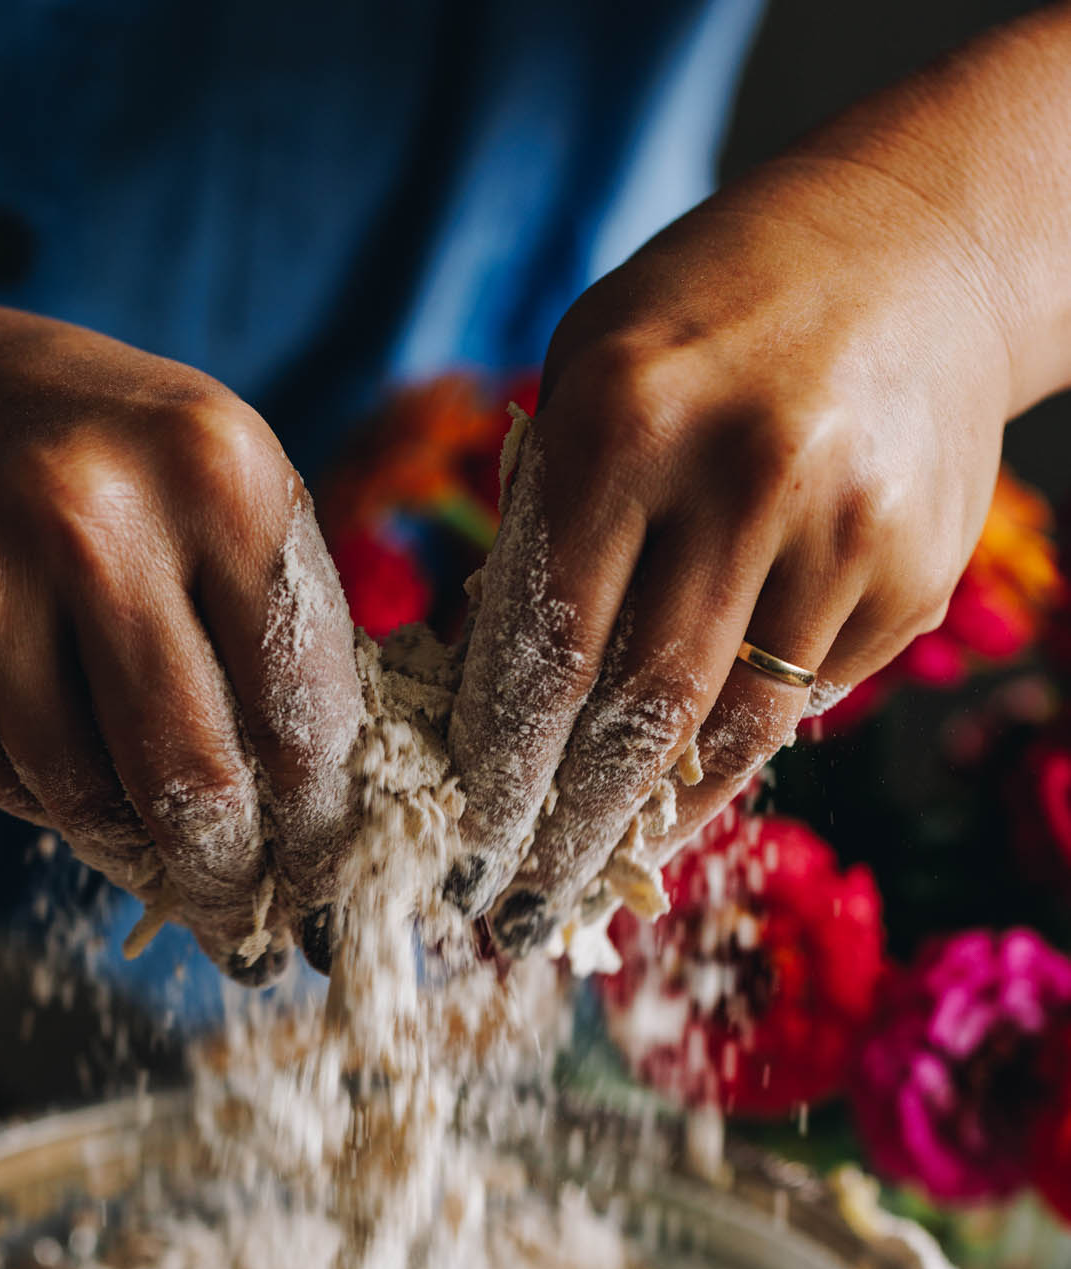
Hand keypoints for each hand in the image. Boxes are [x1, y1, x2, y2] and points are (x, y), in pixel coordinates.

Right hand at [0, 283, 360, 978]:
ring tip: (159, 860)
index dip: (321, 818)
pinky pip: (5, 790)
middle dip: (233, 876)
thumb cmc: (89, 463)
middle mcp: (92, 518)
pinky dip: (43, 799)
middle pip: (196, 780)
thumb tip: (330, 820)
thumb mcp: (206, 482)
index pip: (301, 706)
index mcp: (213, 467)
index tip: (324, 876)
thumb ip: (276, 622)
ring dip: (137, 854)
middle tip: (246, 919)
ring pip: (92, 804)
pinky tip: (47, 751)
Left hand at [446, 151, 1013, 949]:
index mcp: (630, 413)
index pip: (551, 637)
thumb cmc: (711, 319)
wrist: (919, 246)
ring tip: (597, 875)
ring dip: (657, 818)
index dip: (507, 761)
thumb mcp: (594, 368)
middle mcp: (749, 472)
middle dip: (573, 826)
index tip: (468, 841)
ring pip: (736, 730)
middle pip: (645, 709)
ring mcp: (848, 528)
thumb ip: (542, 514)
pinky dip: (740, 745)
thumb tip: (488, 687)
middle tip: (522, 904)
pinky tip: (690, 777)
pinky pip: (808, 699)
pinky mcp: (916, 573)